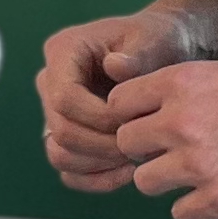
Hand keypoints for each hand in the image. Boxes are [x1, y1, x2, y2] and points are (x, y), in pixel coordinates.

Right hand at [39, 8, 197, 193]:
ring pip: (59, 153)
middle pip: (60, 129)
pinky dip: (94, 178)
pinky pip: (68, 170)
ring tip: (134, 161)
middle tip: (140, 147)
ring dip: (97, 164)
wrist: (167, 53)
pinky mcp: (68, 135)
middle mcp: (51, 81)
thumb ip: (137, 55)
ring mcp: (56, 111)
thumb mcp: (154, 40)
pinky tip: (127, 173)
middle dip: (101, 145)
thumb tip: (114, 65)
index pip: (64, 97)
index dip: (98, 118)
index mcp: (63, 51)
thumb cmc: (159, 41)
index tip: (135, 122)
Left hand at [107, 61, 217, 218]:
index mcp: (182, 83)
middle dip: (145, 149)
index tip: (147, 123)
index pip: (119, 102)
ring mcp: (199, 164)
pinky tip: (217, 197)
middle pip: (126, 143)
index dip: (132, 115)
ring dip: (167, 181)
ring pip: (146, 181)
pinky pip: (181, 213)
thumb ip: (194, 89)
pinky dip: (195, 209)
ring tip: (196, 176)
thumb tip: (169, 102)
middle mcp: (181, 122)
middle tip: (171, 152)